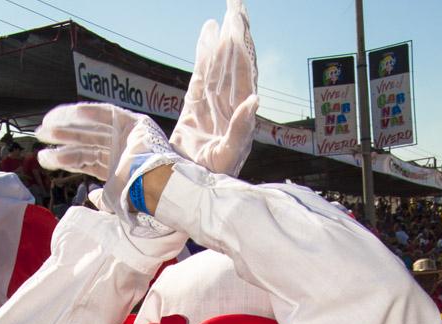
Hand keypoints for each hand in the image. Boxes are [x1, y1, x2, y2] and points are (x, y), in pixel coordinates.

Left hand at [36, 104, 178, 216]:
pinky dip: (88, 113)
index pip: (87, 159)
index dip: (66, 156)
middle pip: (87, 141)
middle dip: (63, 139)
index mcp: (116, 169)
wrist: (156, 188)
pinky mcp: (134, 123)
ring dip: (68, 128)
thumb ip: (102, 198)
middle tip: (40, 136)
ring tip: (45, 130)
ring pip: (92, 129)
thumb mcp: (114, 200)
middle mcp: (121, 151)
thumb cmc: (137, 198)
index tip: (46, 156)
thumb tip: (93, 197)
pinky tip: (68, 115)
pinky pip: (107, 114)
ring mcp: (128, 137)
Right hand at [170, 0, 257, 176]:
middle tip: (237, 6)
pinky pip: (201, 76)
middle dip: (236, 37)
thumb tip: (255, 98)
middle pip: (234, 64)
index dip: (244, 48)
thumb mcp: (228, 156)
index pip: (245, 73)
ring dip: (222, 42)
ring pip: (219, 67)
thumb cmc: (212, 179)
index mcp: (240, 115)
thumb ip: (241, 129)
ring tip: (225, 15)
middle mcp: (228, 107)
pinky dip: (204, 55)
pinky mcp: (195, 109)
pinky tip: (207, 32)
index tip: (242, 22)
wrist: (186, 189)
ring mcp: (212, 106)